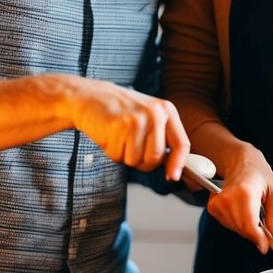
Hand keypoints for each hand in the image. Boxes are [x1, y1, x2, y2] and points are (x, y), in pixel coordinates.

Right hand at [65, 77, 189, 179]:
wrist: (90, 96)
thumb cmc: (120, 112)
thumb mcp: (148, 118)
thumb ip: (162, 139)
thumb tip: (173, 170)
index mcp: (166, 110)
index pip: (181, 143)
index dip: (177, 164)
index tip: (173, 176)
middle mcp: (155, 113)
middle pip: (155, 158)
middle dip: (141, 161)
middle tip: (130, 146)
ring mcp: (138, 119)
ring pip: (135, 160)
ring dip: (124, 155)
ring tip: (118, 137)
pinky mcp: (119, 125)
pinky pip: (118, 155)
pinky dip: (111, 151)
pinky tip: (109, 135)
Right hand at [202, 145, 272, 253]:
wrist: (240, 161)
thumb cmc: (260, 175)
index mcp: (244, 192)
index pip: (249, 227)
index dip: (260, 240)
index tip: (267, 246)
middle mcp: (227, 198)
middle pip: (243, 230)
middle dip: (256, 233)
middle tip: (265, 223)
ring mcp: (217, 203)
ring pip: (236, 230)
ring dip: (247, 228)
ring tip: (253, 211)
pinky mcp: (212, 207)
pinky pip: (228, 226)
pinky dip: (238, 224)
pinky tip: (242, 210)